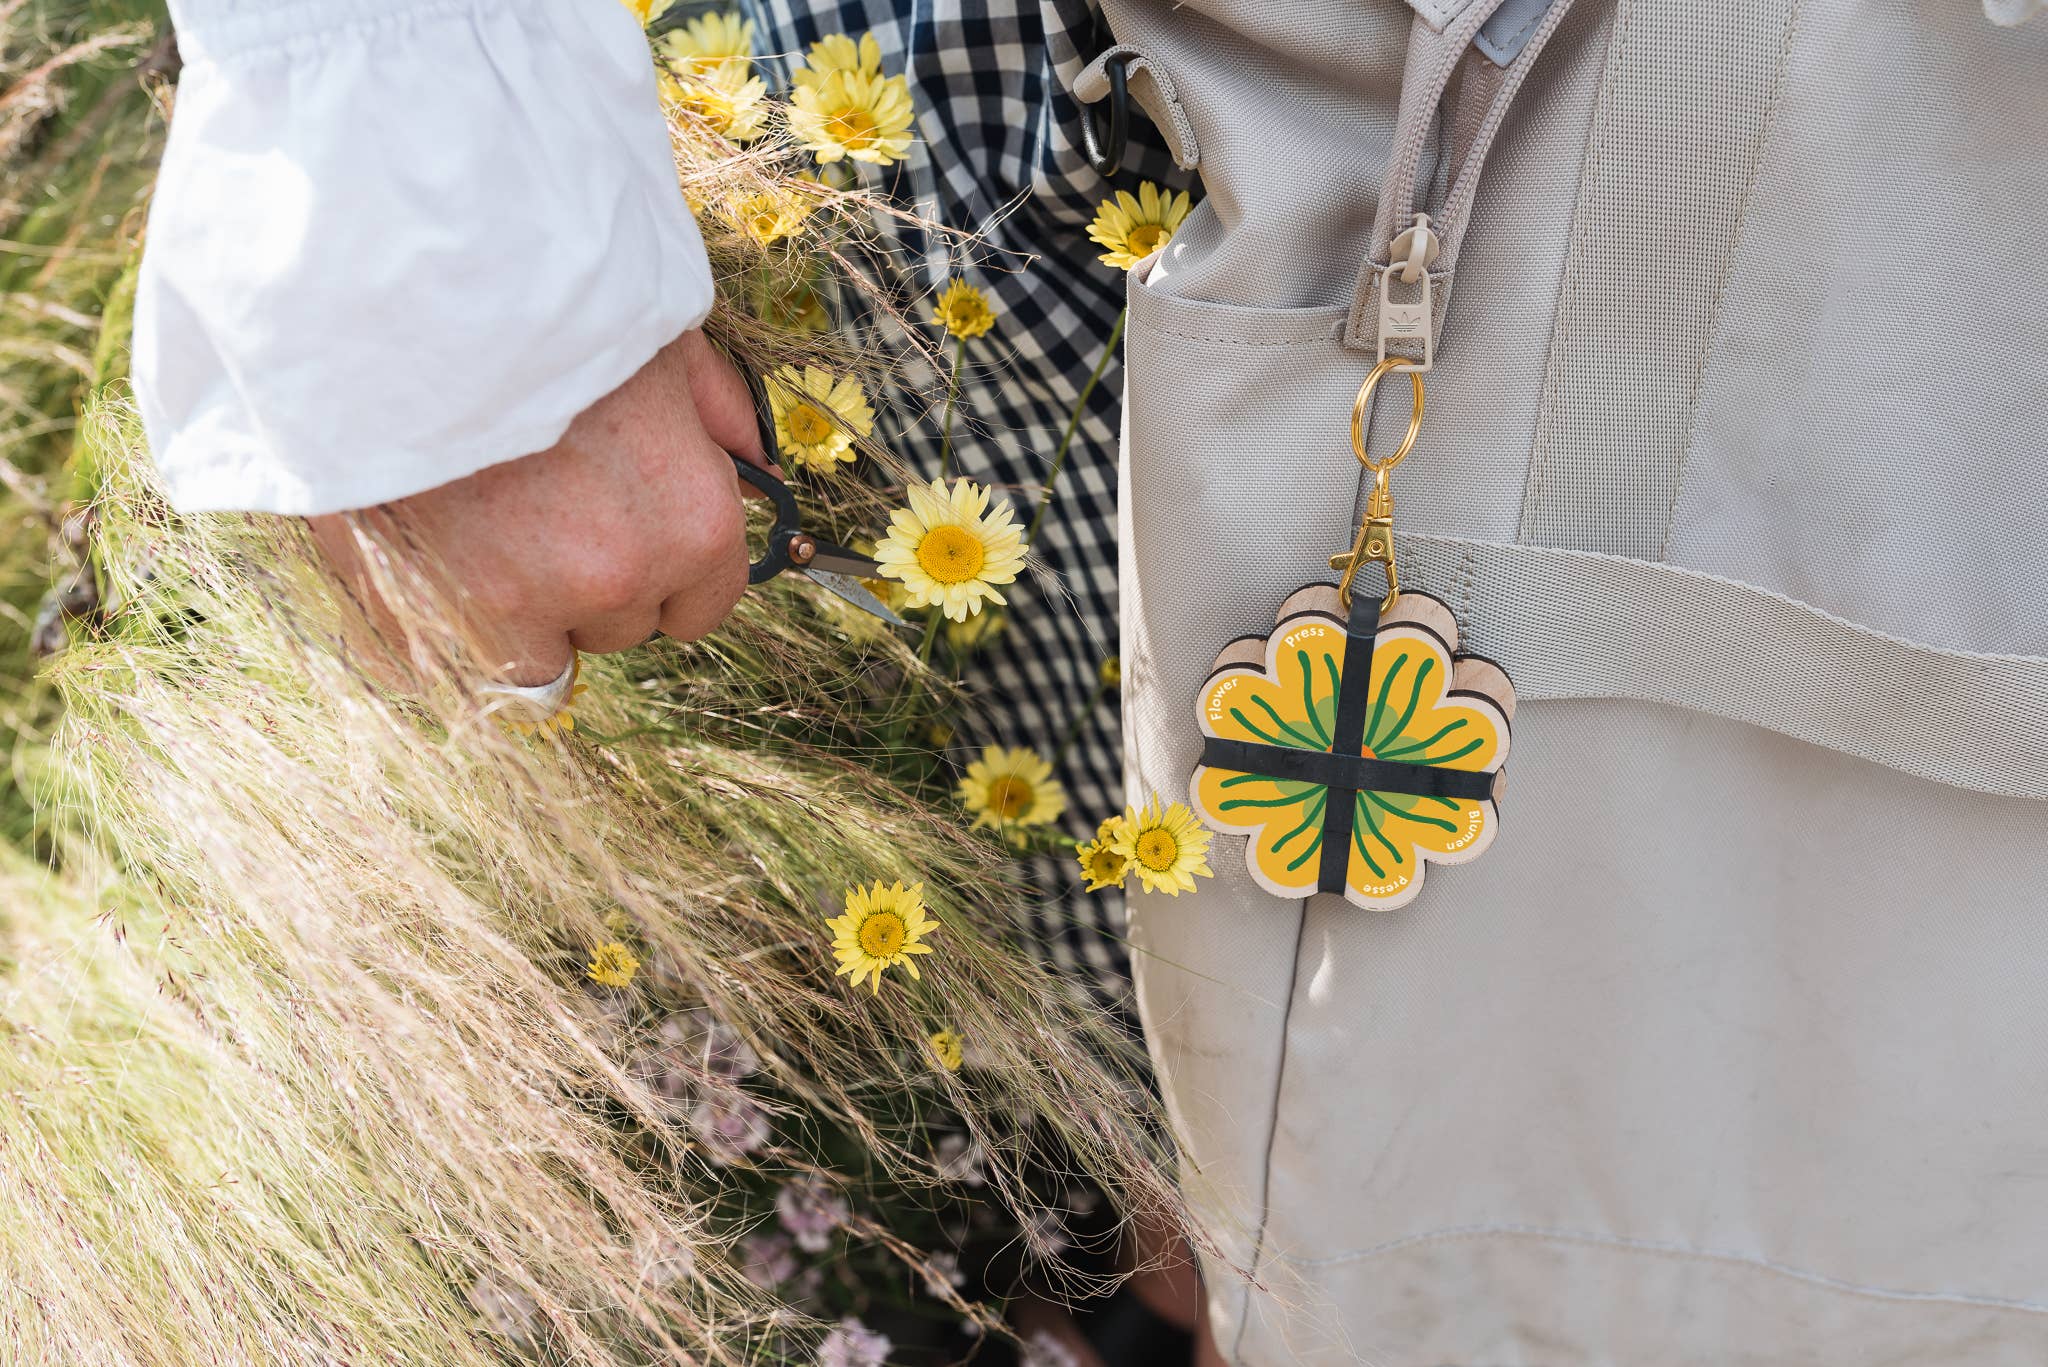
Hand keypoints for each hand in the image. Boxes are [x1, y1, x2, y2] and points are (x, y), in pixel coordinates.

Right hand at [311, 329, 777, 684]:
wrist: (408, 300)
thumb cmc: (545, 308)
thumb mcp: (663, 341)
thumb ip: (721, 415)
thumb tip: (759, 471)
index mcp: (694, 522)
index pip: (705, 607)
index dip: (668, 574)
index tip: (630, 541)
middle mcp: (623, 578)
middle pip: (622, 627)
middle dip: (592, 583)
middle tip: (541, 506)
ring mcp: (530, 604)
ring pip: (545, 656)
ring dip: (525, 613)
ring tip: (484, 529)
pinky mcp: (443, 613)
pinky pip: (469, 665)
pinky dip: (458, 630)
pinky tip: (441, 564)